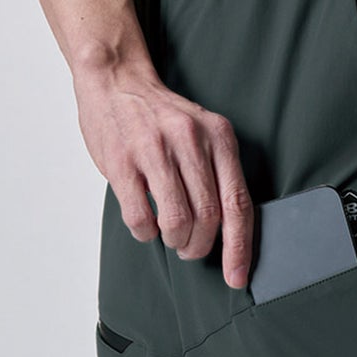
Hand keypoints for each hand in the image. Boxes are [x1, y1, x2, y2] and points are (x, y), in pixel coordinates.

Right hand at [73, 63, 252, 288]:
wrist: (116, 80)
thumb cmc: (161, 116)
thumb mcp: (202, 132)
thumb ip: (217, 172)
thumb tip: (229, 229)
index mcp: (219, 136)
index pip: (238, 202)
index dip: (240, 247)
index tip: (237, 276)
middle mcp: (191, 141)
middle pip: (209, 217)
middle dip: (201, 246)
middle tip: (191, 249)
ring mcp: (154, 150)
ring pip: (176, 221)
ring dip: (175, 241)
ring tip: (171, 236)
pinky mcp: (122, 161)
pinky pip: (140, 217)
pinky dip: (145, 233)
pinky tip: (146, 224)